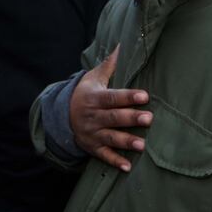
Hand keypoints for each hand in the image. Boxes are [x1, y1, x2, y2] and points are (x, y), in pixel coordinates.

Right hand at [70, 46, 151, 170]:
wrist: (62, 115)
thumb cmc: (85, 93)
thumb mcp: (93, 78)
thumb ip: (109, 65)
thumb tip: (123, 45)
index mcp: (94, 98)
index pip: (113, 97)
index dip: (128, 97)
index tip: (145, 96)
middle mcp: (92, 116)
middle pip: (113, 117)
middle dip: (131, 118)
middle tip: (149, 118)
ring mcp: (92, 133)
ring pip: (110, 137)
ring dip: (126, 141)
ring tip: (142, 145)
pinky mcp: (92, 147)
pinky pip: (104, 155)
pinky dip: (115, 161)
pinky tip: (128, 167)